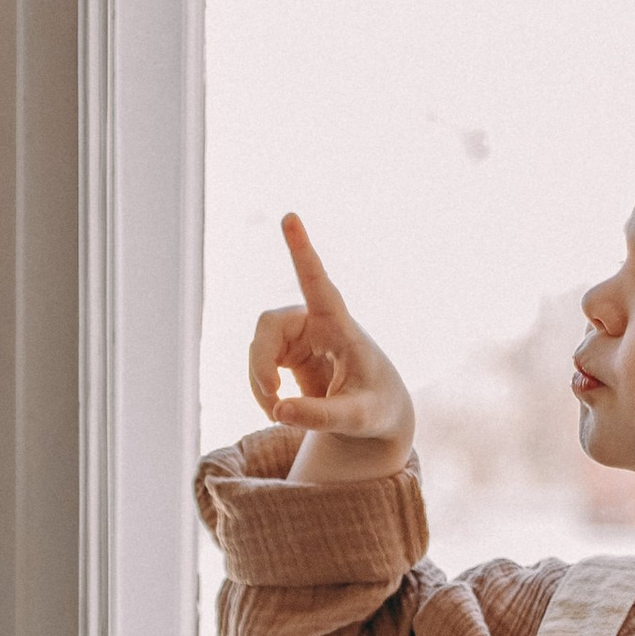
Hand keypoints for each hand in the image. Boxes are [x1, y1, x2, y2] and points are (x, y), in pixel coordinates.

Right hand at [248, 214, 416, 485]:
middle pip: (268, 325)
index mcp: (341, 326)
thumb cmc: (376, 408)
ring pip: (258, 346)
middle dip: (260, 364)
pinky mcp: (288, 350)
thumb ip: (322, 416)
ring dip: (259, 382)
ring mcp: (300, 334)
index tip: (290, 216)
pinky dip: (261, 388)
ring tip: (278, 413)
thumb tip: (279, 410)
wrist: (375, 413)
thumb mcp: (358, 419)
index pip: (318, 284)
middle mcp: (316, 321)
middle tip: (272, 402)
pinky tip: (279, 408)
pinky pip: (258, 362)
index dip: (302, 251)